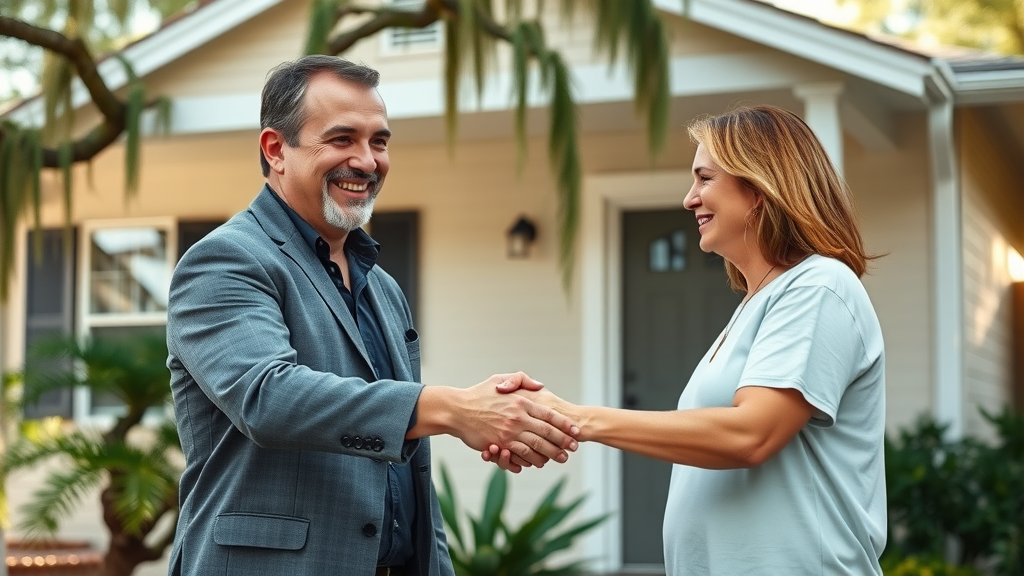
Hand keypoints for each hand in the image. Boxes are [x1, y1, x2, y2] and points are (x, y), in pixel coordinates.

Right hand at [451, 372, 578, 468]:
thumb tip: (540, 386)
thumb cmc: (477, 394)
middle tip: (575, 447)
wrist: (457, 410)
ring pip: (537, 445)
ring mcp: (509, 431)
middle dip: (563, 440)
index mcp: (520, 402)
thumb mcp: (500, 379)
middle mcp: (518, 417)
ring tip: (563, 458)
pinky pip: (521, 454)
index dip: (564, 424)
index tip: (575, 430)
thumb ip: (522, 380)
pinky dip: (533, 459)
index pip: (548, 414)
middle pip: (547, 431)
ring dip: (552, 453)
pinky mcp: (500, 443)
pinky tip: (541, 463)